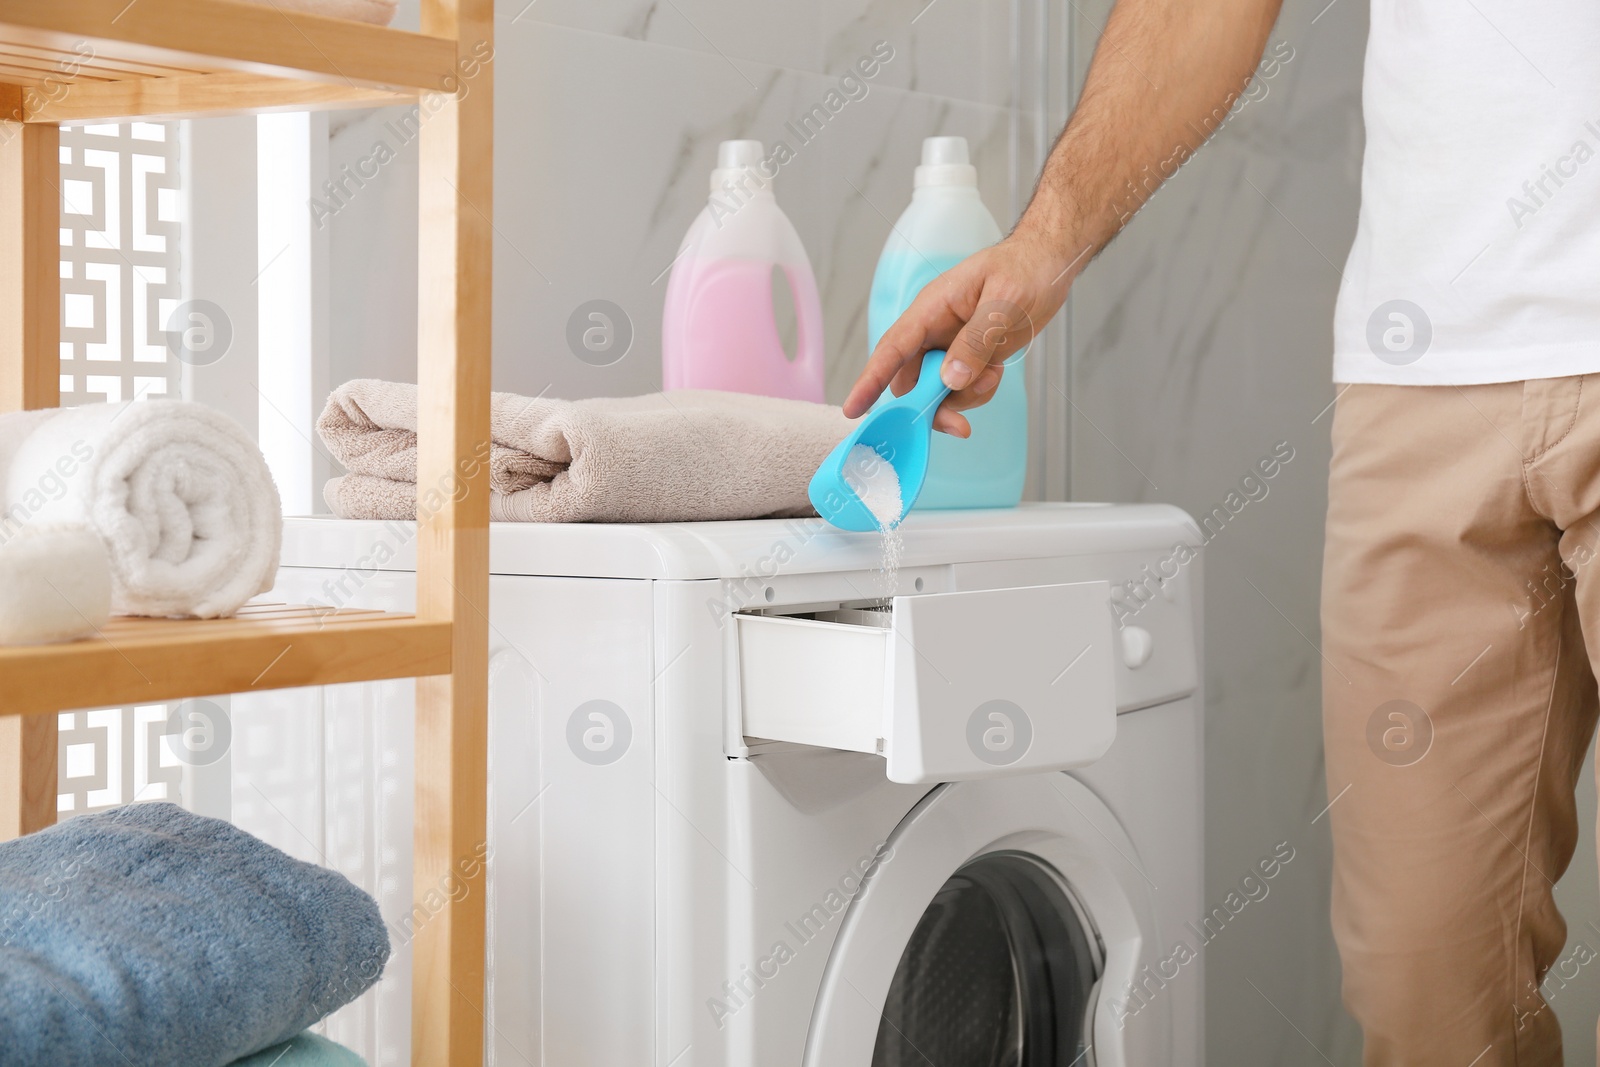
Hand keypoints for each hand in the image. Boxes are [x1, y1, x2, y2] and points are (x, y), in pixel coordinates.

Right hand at [842, 229, 1077, 435]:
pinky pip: (961, 390)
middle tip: (960, 425)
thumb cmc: (1024, 269)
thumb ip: (976, 341)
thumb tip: (950, 380)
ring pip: (937, 392)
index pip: (892, 348)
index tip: (853, 408)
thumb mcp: (1004, 302)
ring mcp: (950, 347)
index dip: (870, 379)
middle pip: (912, 382)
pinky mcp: (969, 358)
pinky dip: (978, 392)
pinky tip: (997, 371)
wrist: (1049, 264)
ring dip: (963, 398)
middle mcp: (933, 332)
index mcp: (930, 310)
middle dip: (931, 406)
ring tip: (994, 375)